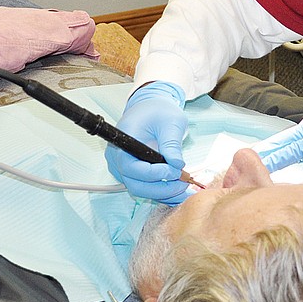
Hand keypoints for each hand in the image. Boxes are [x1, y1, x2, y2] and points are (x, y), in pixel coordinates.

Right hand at [105, 81, 189, 203]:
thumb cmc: (158, 111)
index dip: (153, 174)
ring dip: (163, 193)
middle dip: (161, 189)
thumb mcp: (171, 122)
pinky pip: (144, 186)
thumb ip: (172, 143)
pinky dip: (161, 191)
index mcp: (124, 140)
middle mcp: (118, 156)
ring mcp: (122, 166)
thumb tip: (177, 165)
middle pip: (134, 183)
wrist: (151, 108)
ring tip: (185, 189)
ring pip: (140, 188)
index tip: (175, 172)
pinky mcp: (131, 172)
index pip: (131, 166)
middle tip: (183, 184)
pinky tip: (178, 191)